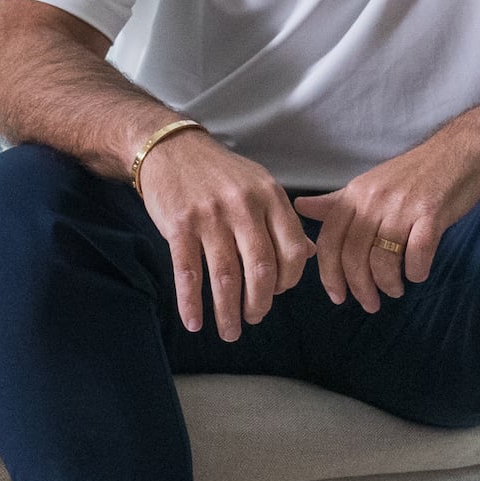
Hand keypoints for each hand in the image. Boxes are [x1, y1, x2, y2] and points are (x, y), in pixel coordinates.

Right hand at [135, 132, 311, 341]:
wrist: (171, 148)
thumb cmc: (220, 172)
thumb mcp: (260, 186)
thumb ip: (283, 221)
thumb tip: (309, 255)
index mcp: (270, 197)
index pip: (293, 251)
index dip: (289, 281)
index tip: (278, 293)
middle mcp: (243, 206)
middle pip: (261, 269)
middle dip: (260, 303)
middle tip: (254, 319)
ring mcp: (210, 215)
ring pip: (226, 277)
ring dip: (228, 312)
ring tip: (230, 332)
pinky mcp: (179, 224)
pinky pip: (188, 272)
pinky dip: (191, 303)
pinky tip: (194, 322)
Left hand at [291, 130, 479, 310]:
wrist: (461, 150)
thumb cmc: (415, 173)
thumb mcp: (370, 184)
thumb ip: (337, 202)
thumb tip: (301, 207)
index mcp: (356, 194)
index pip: (330, 241)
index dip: (330, 274)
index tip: (338, 296)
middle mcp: (375, 199)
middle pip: (354, 256)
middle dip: (359, 288)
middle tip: (370, 303)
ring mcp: (403, 206)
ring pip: (383, 260)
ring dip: (388, 284)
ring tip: (395, 289)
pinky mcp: (432, 213)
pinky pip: (417, 254)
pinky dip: (416, 271)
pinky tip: (418, 273)